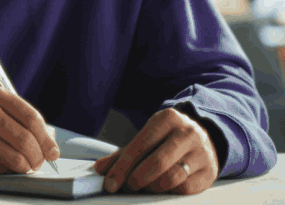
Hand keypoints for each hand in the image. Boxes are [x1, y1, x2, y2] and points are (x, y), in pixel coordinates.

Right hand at [0, 85, 59, 174]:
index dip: (46, 138)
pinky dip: (7, 169)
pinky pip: (1, 166)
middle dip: (38, 155)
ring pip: (16, 155)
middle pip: (25, 137)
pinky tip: (1, 163)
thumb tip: (49, 143)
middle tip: (40, 162)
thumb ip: (20, 121)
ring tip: (26, 166)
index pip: (31, 116)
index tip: (53, 151)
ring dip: (26, 166)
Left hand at [94, 107, 218, 194]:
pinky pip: (185, 188)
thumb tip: (100, 169)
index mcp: (167, 118)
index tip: (110, 182)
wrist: (205, 137)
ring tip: (144, 185)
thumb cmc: (168, 138)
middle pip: (156, 163)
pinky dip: (169, 191)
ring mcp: (201, 152)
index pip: (140, 145)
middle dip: (136, 179)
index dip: (122, 167)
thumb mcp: (147, 137)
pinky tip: (162, 186)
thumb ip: (123, 154)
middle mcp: (187, 133)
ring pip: (171, 178)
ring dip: (152, 187)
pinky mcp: (209, 172)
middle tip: (127, 186)